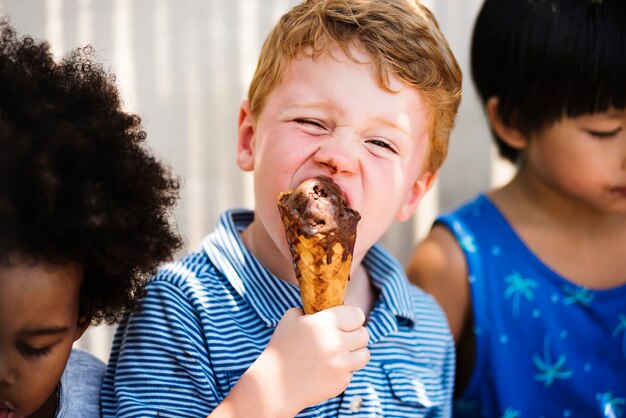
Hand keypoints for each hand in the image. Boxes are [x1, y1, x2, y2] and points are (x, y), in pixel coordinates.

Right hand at [247, 305, 369, 415]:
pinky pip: (352, 371)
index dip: (353, 317)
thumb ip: (311, 309)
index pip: (357, 314)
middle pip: (364, 334)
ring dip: (355, 352)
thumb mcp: (291, 319)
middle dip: (355, 334)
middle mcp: (336, 342)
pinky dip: (344, 370)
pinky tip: (328, 369)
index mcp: (324, 323)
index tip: (347, 321)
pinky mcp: (342, 381)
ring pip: (364, 354)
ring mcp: (341, 364)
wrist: (275, 386)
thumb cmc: (281, 349)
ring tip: (340, 353)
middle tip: (343, 337)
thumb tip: (328, 305)